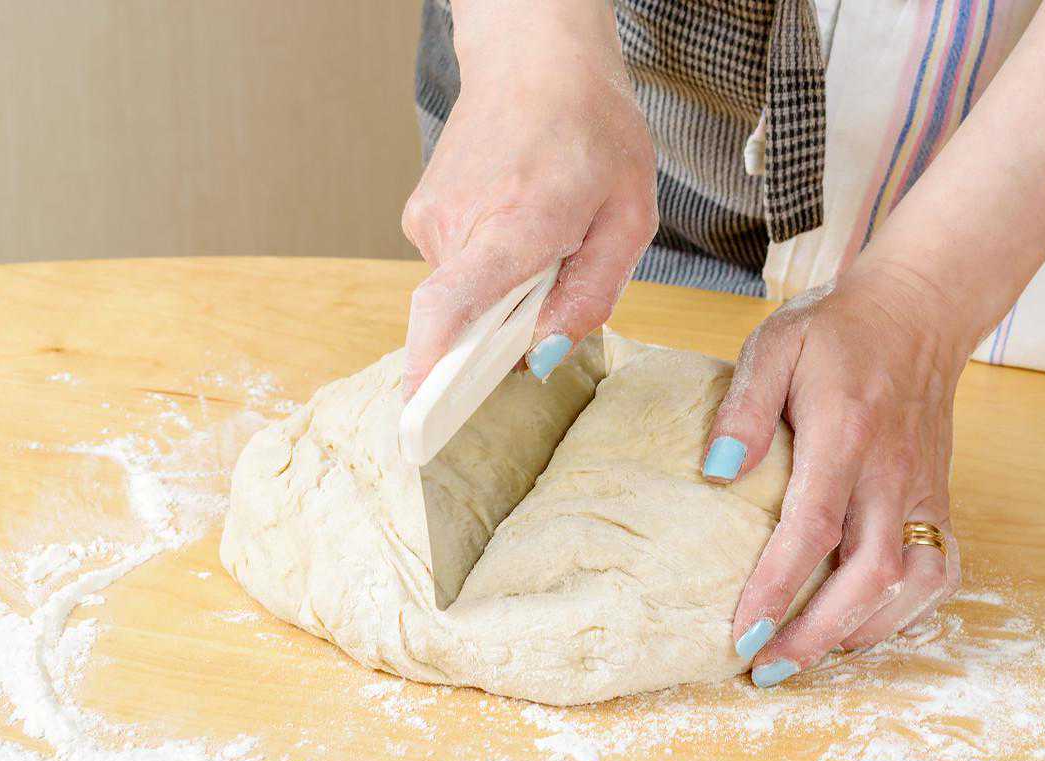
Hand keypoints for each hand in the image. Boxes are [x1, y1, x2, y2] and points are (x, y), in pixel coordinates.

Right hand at [400, 0, 657, 396]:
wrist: (536, 62)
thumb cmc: (592, 131)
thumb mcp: (628, 215)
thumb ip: (592, 293)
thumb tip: (543, 354)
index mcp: (517, 219)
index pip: (452, 304)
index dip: (430, 366)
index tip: (416, 414)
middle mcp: (457, 222)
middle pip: (468, 319)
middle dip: (511, 328)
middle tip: (558, 271)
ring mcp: (429, 218)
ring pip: (464, 297)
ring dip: (505, 293)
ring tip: (542, 235)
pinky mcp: (421, 216)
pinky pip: (455, 272)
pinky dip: (489, 270)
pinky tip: (517, 226)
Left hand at [703, 262, 967, 686]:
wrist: (916, 313)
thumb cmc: (834, 331)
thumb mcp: (773, 346)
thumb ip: (743, 406)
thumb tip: (717, 470)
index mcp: (846, 434)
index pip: (812, 527)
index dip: (777, 587)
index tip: (742, 633)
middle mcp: (891, 471)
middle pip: (868, 574)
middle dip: (816, 633)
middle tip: (765, 669)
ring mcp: (922, 487)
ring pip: (911, 583)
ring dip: (860, 630)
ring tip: (804, 656)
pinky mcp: (938, 496)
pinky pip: (939, 570)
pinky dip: (905, 611)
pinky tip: (861, 624)